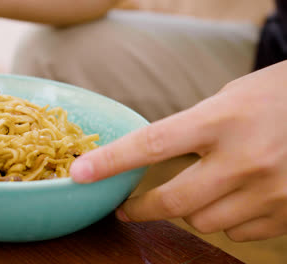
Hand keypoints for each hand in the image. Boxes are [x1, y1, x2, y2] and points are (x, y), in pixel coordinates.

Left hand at [70, 61, 286, 241]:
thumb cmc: (278, 95)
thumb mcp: (229, 99)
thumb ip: (192, 128)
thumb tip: (153, 155)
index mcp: (222, 119)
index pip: (151, 144)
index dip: (110, 162)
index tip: (79, 174)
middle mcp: (243, 159)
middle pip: (172, 200)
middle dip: (142, 208)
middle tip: (127, 207)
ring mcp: (268, 191)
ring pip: (203, 221)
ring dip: (192, 209)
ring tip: (204, 188)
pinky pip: (237, 232)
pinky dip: (228, 219)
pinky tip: (238, 198)